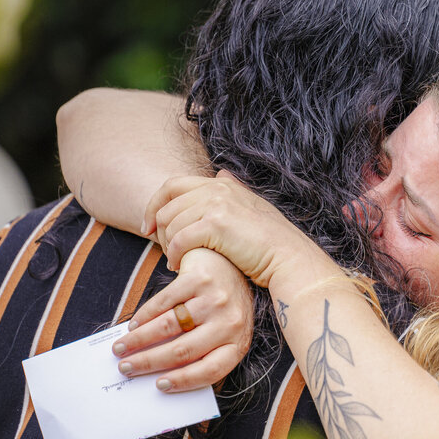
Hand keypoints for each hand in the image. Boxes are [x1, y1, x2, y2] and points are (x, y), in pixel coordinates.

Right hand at [113, 248, 253, 391]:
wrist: (233, 262)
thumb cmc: (223, 307)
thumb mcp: (224, 333)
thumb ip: (203, 353)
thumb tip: (163, 375)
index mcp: (237, 342)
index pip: (210, 370)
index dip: (183, 381)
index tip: (159, 386)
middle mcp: (229, 322)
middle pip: (183, 350)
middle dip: (148, 362)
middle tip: (126, 368)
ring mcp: (215, 299)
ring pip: (169, 326)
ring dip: (139, 340)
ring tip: (122, 347)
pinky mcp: (199, 279)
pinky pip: (164, 302)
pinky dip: (144, 316)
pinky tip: (134, 325)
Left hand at [142, 173, 336, 296]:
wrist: (288, 258)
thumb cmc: (269, 242)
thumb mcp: (250, 206)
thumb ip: (231, 190)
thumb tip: (221, 173)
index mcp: (222, 183)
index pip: (173, 185)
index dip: (154, 205)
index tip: (149, 227)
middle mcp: (218, 187)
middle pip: (167, 205)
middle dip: (158, 230)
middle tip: (162, 250)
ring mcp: (217, 203)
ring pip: (170, 223)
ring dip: (167, 245)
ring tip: (175, 261)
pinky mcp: (215, 224)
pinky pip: (178, 239)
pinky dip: (173, 255)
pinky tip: (178, 265)